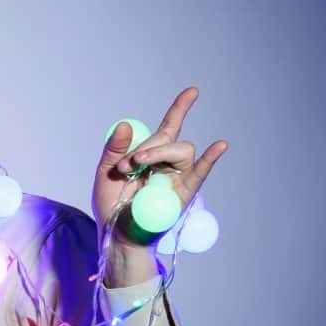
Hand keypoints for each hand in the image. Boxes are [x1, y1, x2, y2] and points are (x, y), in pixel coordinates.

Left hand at [92, 88, 227, 282]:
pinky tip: (220, 145)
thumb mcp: (105, 173)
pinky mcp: (185, 192)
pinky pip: (200, 172)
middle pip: (167, 138)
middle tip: (127, 164)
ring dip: (159, 152)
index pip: (168, 127)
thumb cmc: (112, 205)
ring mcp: (178, 176)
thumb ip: (114, 149)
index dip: (181, 108)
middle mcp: (167, 163)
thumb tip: (127, 124)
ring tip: (139, 166)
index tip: (193, 91)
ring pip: (181, 150)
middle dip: (145, 146)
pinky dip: (210, 158)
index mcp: (149, 154)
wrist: (117, 233)